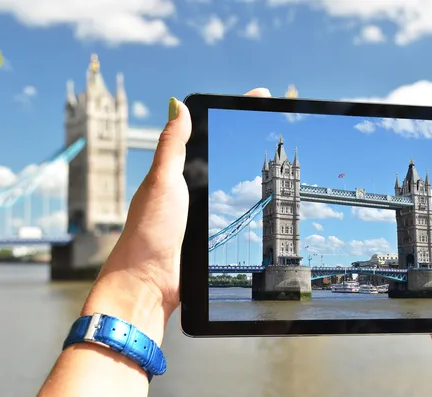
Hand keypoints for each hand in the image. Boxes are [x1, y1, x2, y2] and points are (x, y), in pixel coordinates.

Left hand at [80, 88, 271, 343]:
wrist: (148, 283)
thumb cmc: (149, 231)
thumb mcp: (162, 182)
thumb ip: (171, 146)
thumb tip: (177, 103)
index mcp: (174, 172)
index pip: (207, 132)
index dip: (232, 112)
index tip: (259, 97)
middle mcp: (186, 190)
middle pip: (222, 156)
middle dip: (248, 138)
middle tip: (276, 122)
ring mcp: (197, 214)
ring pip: (230, 184)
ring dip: (254, 172)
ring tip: (283, 157)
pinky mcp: (208, 237)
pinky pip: (232, 212)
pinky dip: (252, 203)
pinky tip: (268, 201)